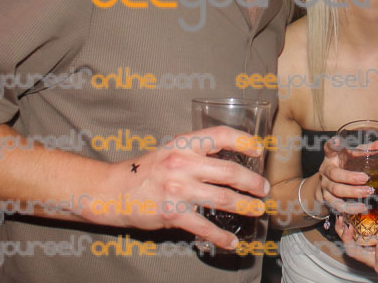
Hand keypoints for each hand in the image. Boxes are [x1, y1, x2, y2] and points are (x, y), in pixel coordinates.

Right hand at [89, 126, 269, 250]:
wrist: (114, 191)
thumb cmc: (145, 170)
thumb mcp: (170, 150)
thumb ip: (195, 152)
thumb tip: (227, 158)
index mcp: (183, 144)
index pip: (220, 135)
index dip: (243, 140)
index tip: (259, 150)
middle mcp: (183, 164)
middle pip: (228, 170)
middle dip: (251, 181)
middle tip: (263, 189)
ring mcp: (179, 189)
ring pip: (222, 198)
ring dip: (244, 205)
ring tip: (257, 209)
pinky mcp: (173, 213)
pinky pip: (204, 226)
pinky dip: (221, 236)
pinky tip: (232, 241)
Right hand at [317, 136, 372, 216]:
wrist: (325, 185)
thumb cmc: (343, 167)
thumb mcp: (351, 156)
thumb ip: (366, 150)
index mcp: (331, 157)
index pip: (329, 148)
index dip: (332, 145)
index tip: (337, 141)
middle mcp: (326, 170)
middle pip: (334, 174)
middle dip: (350, 177)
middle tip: (365, 178)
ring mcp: (325, 186)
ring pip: (336, 190)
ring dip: (352, 192)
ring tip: (368, 192)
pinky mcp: (327, 199)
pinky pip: (337, 205)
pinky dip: (350, 207)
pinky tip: (362, 207)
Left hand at [335, 215, 377, 275]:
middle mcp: (370, 261)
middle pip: (354, 252)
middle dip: (348, 239)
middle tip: (348, 225)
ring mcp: (365, 252)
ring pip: (348, 243)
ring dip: (343, 231)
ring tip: (341, 217)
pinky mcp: (363, 244)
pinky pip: (350, 237)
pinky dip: (346, 227)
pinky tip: (346, 216)